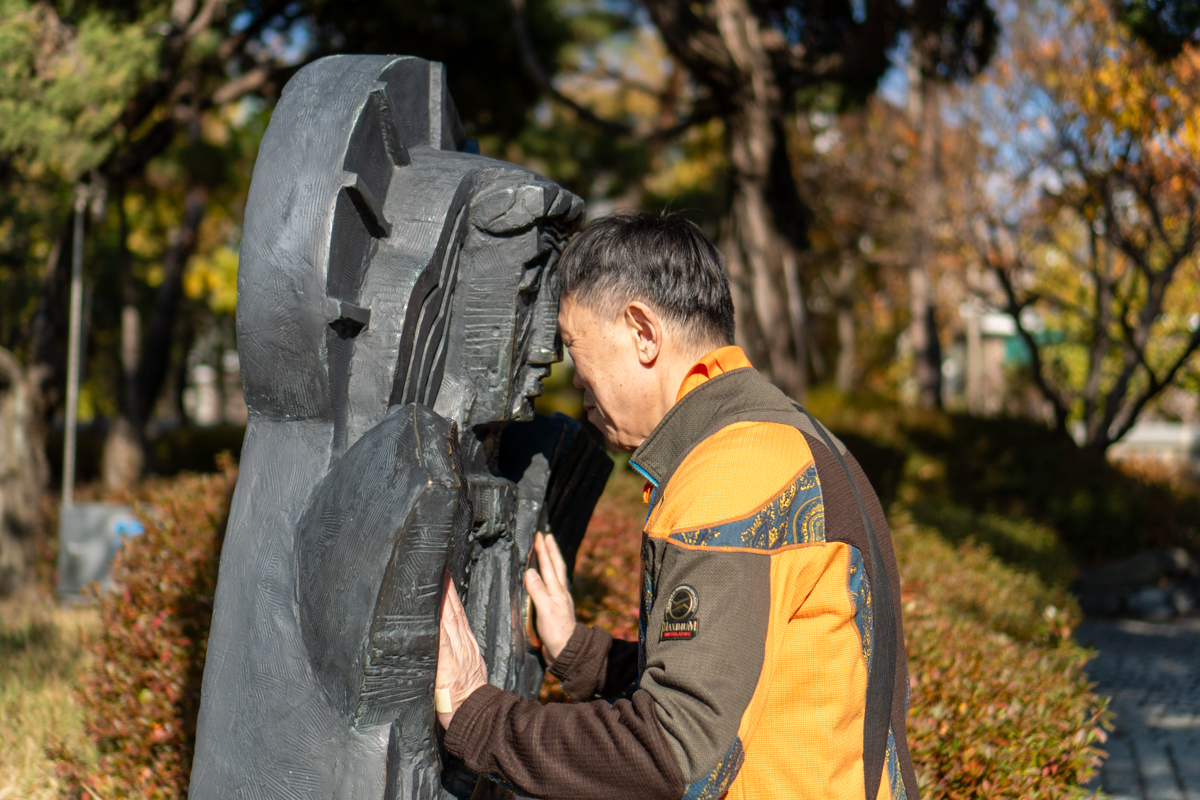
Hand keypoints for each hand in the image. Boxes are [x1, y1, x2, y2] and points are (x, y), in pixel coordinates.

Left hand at [436, 573, 487, 728]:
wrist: (477, 716)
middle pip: (455, 612)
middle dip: (447, 590)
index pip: (459, 615)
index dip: (452, 596)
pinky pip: (442, 642)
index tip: (444, 576)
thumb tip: (443, 644)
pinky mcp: (449, 666)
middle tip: (439, 568)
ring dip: (443, 600)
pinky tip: (433, 612)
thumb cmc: (468, 699)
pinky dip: (438, 626)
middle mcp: (464, 646)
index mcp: (467, 647)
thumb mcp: (468, 670)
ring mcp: (458, 654)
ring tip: (436, 581)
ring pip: (450, 621)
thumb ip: (457, 656)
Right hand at [523, 532, 576, 663]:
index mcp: (557, 591)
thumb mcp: (545, 610)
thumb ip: (538, 591)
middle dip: (551, 551)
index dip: (544, 550)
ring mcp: (559, 601)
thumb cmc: (556, 632)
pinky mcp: (556, 610)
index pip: (549, 566)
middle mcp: (560, 593)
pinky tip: (548, 580)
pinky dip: (549, 577)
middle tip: (547, 536)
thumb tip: (530, 571)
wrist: (567, 652)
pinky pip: (552, 587)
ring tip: (549, 552)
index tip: (540, 535)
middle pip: (556, 567)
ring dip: (551, 562)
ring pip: (555, 576)